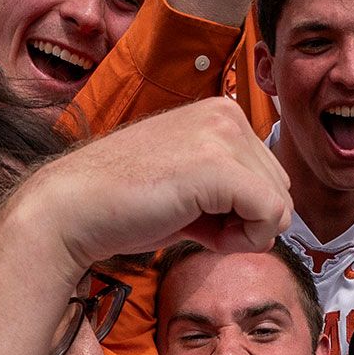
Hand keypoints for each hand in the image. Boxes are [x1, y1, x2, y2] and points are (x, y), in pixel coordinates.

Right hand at [20, 99, 291, 271]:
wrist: (72, 210)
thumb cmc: (124, 203)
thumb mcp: (190, 183)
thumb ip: (232, 189)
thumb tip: (279, 216)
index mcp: (221, 113)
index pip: (270, 177)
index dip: (241, 211)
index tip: (197, 214)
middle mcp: (227, 114)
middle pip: (281, 192)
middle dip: (244, 221)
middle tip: (192, 222)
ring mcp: (223, 136)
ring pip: (280, 206)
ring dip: (241, 233)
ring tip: (190, 223)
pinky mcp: (218, 167)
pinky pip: (271, 216)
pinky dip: (243, 241)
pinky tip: (203, 236)